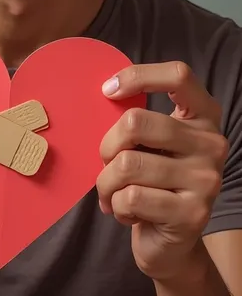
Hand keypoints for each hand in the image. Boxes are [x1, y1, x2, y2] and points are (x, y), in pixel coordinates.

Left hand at [96, 62, 228, 281]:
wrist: (170, 242)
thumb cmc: (152, 181)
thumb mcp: (151, 144)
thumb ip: (138, 120)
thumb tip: (105, 94)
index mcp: (203, 115)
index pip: (179, 76)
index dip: (138, 75)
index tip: (107, 90)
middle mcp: (211, 143)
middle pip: (136, 122)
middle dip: (107, 146)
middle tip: (107, 164)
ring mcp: (206, 179)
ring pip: (127, 164)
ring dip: (106, 182)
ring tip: (113, 193)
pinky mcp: (192, 213)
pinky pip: (130, 197)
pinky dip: (116, 206)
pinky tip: (127, 212)